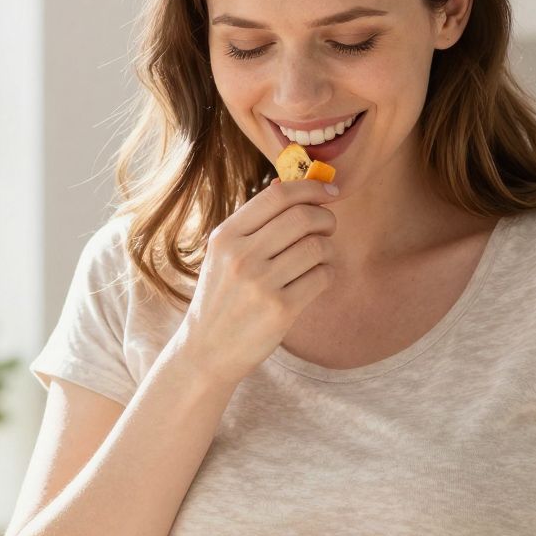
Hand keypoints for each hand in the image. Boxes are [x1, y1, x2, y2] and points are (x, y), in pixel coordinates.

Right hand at [169, 178, 338, 385]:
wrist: (206, 351)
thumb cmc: (223, 297)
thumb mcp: (224, 255)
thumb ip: (254, 223)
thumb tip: (290, 184)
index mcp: (226, 236)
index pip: (278, 196)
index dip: (310, 188)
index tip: (330, 190)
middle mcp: (241, 256)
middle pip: (303, 217)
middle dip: (326, 218)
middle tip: (328, 227)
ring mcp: (261, 283)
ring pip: (317, 246)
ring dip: (328, 248)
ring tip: (319, 257)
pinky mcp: (281, 309)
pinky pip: (322, 277)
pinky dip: (327, 273)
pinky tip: (316, 278)